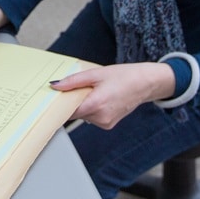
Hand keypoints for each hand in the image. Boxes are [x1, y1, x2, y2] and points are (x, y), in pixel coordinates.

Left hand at [49, 62, 175, 129]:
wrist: (144, 84)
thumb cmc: (123, 76)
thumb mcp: (96, 73)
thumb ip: (73, 81)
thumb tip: (55, 85)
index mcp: (96, 104)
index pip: (68, 110)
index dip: (61, 103)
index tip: (55, 98)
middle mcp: (100, 117)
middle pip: (75, 113)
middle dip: (74, 101)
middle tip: (80, 88)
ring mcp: (105, 123)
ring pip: (83, 115)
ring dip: (84, 105)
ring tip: (95, 91)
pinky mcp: (108, 125)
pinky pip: (92, 118)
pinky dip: (92, 109)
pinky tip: (101, 98)